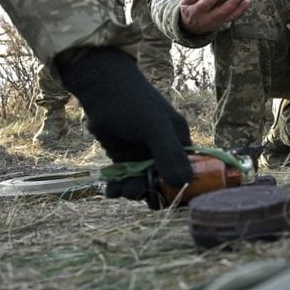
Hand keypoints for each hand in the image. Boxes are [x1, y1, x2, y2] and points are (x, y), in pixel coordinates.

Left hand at [58, 47, 193, 206]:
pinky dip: (119, 186)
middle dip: (150, 191)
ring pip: (143, 183)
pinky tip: (111, 189)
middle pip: (164, 182)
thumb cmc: (133, 102)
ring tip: (118, 191)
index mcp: (180, 141)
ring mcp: (144, 154)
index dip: (181, 188)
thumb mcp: (155, 127)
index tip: (167, 201)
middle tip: (135, 193)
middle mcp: (165, 150)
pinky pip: (126, 178)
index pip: (189, 172)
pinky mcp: (125, 157)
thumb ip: (169, 154)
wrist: (100, 88)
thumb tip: (183, 183)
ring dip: (132, 190)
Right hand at [179, 0, 249, 34]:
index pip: (205, 4)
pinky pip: (231, 18)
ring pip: (228, 16)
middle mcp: (206, 19)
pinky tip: (246, 3)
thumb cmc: (188, 10)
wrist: (190, 28)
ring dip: (239, 8)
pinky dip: (240, 11)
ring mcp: (215, 22)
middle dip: (231, 4)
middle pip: (220, 12)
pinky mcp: (221, 23)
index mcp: (196, 12)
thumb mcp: (183, 3)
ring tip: (246, 0)